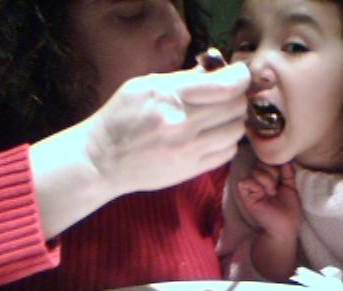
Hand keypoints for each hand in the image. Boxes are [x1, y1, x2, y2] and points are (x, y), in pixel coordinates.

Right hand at [85, 62, 250, 194]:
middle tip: (230, 96)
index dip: (241, 77)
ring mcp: (189, 150)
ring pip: (235, 131)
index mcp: (170, 97)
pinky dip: (227, 142)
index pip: (225, 85)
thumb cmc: (120, 118)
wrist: (102, 160)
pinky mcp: (191, 170)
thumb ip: (183, 79)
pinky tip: (215, 136)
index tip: (240, 76)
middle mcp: (183, 124)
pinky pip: (227, 153)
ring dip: (234, 121)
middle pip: (235, 107)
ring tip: (222, 117)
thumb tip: (215, 70)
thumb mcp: (144, 86)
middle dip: (238, 98)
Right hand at [236, 162, 300, 238]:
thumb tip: (286, 160)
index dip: (276, 166)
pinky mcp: (246, 197)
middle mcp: (261, 183)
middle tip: (276, 189)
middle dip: (272, 173)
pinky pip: (245, 182)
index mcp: (272, 180)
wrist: (284, 227)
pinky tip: (262, 194)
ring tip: (271, 193)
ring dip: (267, 181)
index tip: (282, 179)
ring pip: (255, 171)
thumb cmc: (289, 211)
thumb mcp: (291, 188)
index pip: (269, 163)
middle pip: (261, 164)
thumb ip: (288, 173)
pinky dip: (255, 185)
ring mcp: (253, 189)